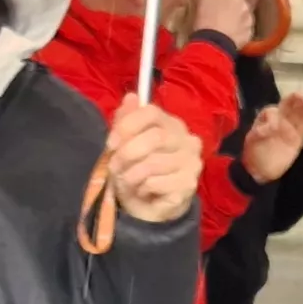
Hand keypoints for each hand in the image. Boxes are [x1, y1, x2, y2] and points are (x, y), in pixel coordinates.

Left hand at [101, 98, 202, 224]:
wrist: (150, 206)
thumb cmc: (138, 171)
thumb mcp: (126, 144)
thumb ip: (126, 120)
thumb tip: (130, 97)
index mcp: (172, 124)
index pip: (151, 112)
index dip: (127, 126)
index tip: (111, 144)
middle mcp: (188, 139)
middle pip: (154, 137)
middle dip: (127, 154)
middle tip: (114, 167)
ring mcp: (192, 162)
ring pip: (153, 163)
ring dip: (130, 175)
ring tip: (125, 181)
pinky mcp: (188, 184)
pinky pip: (155, 183)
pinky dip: (141, 189)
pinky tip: (142, 191)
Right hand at [190, 0, 253, 43]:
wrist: (214, 43)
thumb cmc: (205, 17)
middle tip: (222, 6)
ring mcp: (249, 14)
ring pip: (244, 9)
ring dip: (237, 12)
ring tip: (224, 22)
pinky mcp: (251, 29)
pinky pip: (246, 24)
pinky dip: (240, 26)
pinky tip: (230, 32)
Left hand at [241, 97, 302, 182]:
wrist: (261, 170)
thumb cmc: (254, 154)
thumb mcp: (252, 142)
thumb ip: (259, 132)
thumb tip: (270, 126)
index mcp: (266, 120)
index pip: (272, 111)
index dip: (276, 111)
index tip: (279, 114)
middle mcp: (279, 121)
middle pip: (288, 108)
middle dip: (295, 102)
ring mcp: (289, 128)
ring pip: (298, 115)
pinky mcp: (297, 137)